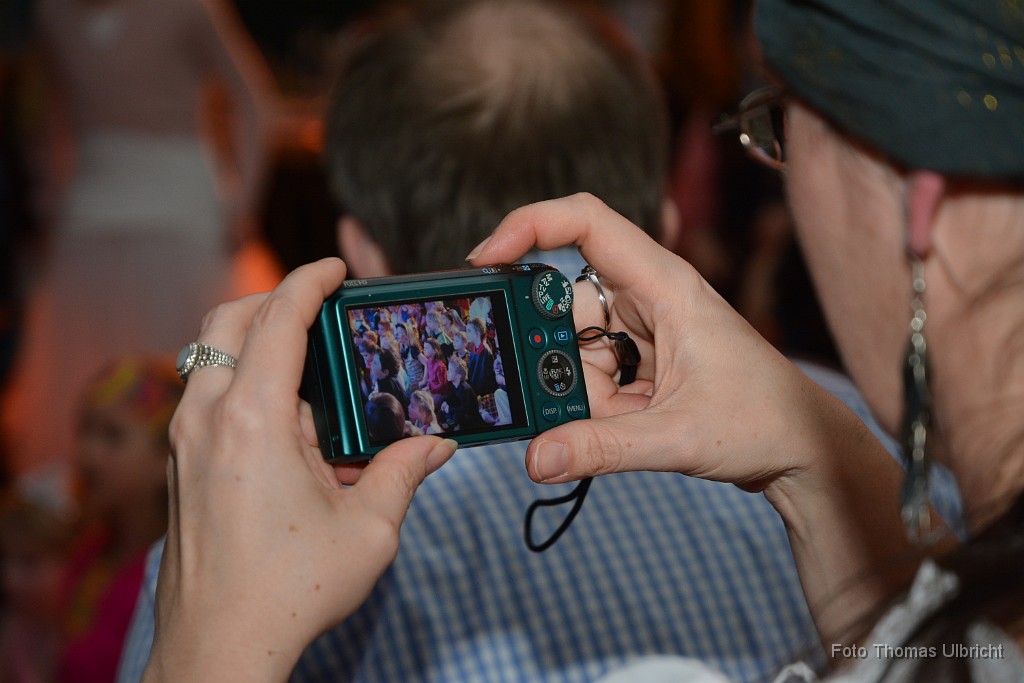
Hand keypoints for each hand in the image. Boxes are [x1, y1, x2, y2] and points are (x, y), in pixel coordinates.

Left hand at [143, 259, 456, 682]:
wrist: (219, 648)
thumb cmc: (289, 590)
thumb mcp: (369, 528)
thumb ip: (405, 472)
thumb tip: (438, 444)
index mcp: (252, 420)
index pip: (276, 320)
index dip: (308, 281)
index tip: (332, 266)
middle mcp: (206, 419)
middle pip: (226, 322)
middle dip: (271, 299)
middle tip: (316, 304)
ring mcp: (184, 442)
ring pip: (212, 359)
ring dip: (258, 347)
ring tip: (315, 376)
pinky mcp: (181, 466)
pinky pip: (209, 399)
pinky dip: (245, 387)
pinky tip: (291, 427)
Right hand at [469, 194, 848, 489]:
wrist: (803, 450)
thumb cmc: (764, 421)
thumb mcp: (677, 436)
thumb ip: (601, 448)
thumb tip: (535, 457)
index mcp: (665, 285)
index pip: (587, 222)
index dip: (529, 225)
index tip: (485, 258)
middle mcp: (650, 297)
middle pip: (566, 301)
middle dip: (557, 354)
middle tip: (569, 398)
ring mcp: (643, 329)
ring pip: (574, 346)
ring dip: (585, 394)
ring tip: (632, 421)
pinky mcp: (640, 359)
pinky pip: (590, 373)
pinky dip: (596, 406)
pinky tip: (634, 423)